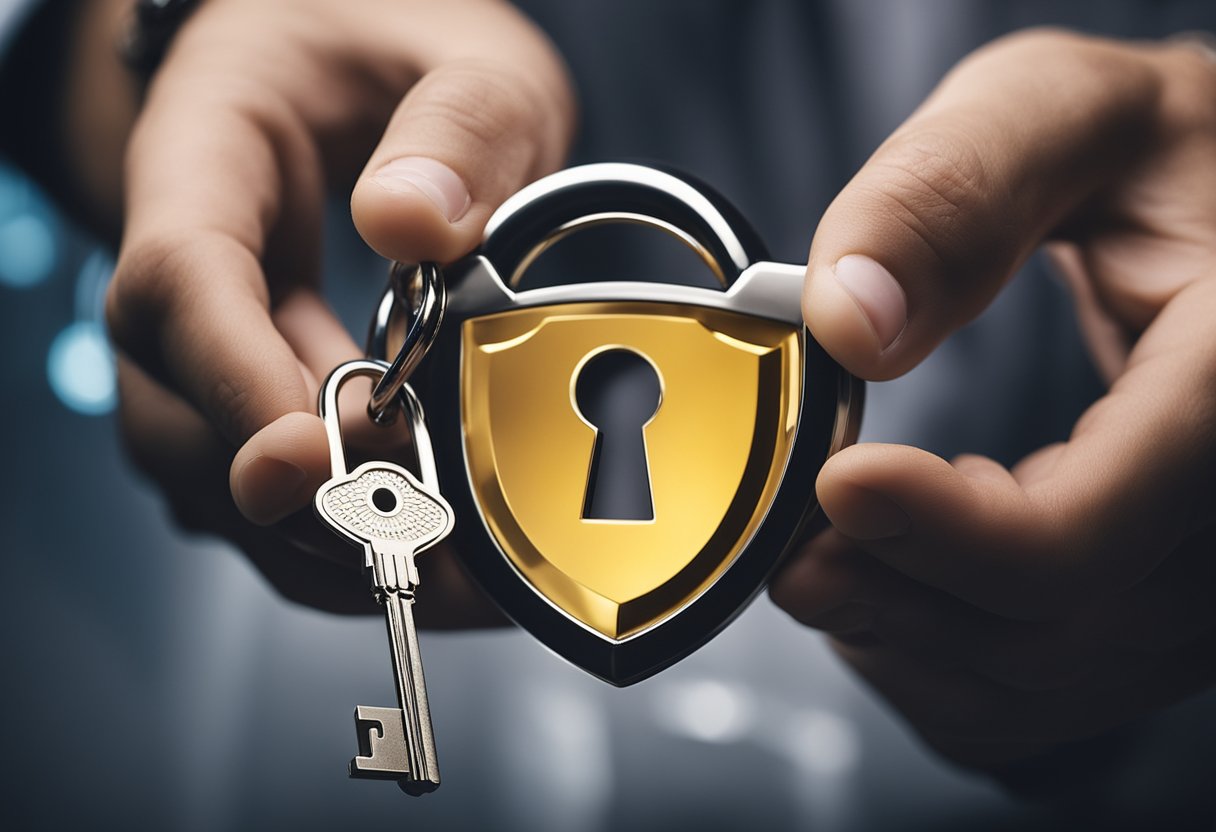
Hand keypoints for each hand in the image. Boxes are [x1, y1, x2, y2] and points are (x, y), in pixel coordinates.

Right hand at [98, 0, 574, 619]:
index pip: (180, 277)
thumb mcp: (465, 57)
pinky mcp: (247, 381)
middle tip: (413, 527)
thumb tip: (409, 220)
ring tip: (433, 569)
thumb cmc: (390, 40)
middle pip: (173, 404)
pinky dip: (324, 537)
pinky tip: (414, 552)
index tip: (315, 453)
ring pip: (205, 467)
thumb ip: (458, 125)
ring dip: (306, 537)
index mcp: (207, 154)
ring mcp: (206, 336)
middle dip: (285, 490)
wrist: (347, 45)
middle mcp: (185, 261)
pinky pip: (255, 482)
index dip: (234, 379)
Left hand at [770, 29, 1215, 770]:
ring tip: (833, 551)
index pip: (1079, 536)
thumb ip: (949, 195)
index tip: (830, 484)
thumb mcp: (1058, 115)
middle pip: (1047, 630)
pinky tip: (896, 593)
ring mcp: (1210, 579)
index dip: (935, 533)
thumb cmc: (1158, 155)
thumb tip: (847, 319)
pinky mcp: (1170, 608)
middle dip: (891, 592)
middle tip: (791, 536)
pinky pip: (1048, 695)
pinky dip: (944, 666)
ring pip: (1041, 681)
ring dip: (905, 636)